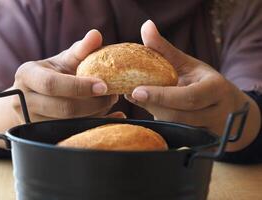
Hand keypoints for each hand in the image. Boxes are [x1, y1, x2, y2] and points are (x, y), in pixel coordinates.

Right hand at [0, 30, 120, 147]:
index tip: (104, 86)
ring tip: (109, 103)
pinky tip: (110, 118)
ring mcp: (30, 120)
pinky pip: (71, 133)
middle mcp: (23, 100)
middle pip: (63, 108)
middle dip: (93, 104)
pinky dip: (94, 126)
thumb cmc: (51, 73)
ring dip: (95, 115)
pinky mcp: (41, 134)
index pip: (52, 84)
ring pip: (69, 124)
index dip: (80, 86)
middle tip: (113, 96)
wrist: (32, 95)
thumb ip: (80, 50)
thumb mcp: (63, 60)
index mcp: (27, 75)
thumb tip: (96, 35)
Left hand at [125, 20, 260, 150]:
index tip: (135, 91)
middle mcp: (216, 112)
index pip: (188, 97)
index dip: (161, 96)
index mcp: (216, 90)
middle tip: (132, 94)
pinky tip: (150, 110)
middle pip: (179, 116)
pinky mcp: (202, 141)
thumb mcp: (188, 64)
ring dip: (154, 114)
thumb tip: (146, 27)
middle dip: (153, 106)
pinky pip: (177, 136)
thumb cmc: (203, 81)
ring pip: (176, 128)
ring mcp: (210, 130)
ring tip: (140, 99)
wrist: (227, 106)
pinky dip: (160, 123)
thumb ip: (166, 49)